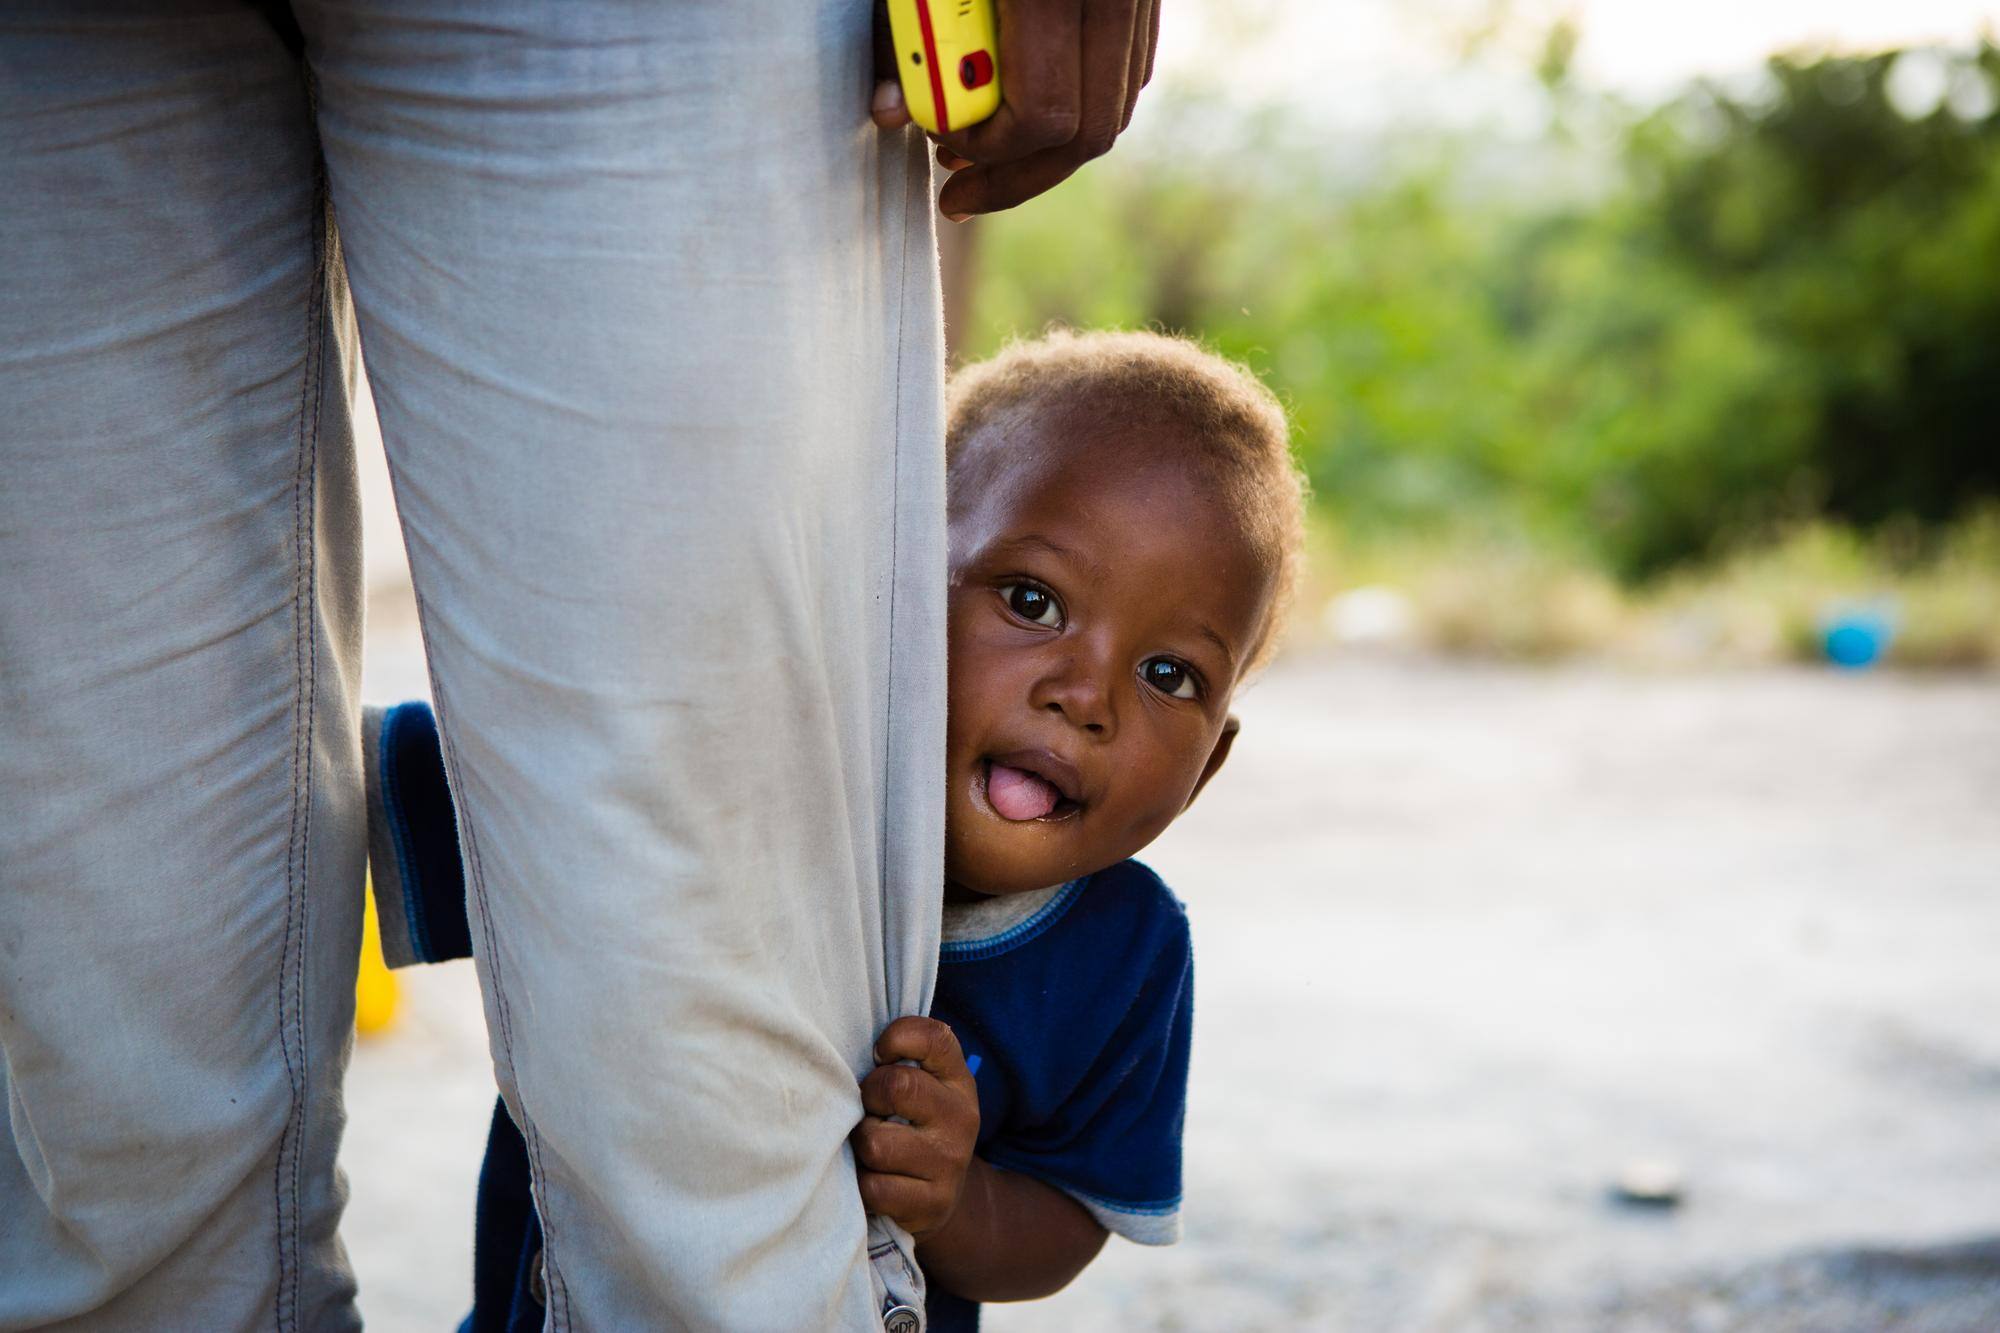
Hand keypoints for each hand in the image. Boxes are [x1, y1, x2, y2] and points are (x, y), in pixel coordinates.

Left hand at [852, 1016, 980, 1237]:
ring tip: (869, 1147)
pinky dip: (863, 1185)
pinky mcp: (932, 1203)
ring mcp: (950, 1162)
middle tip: (868, 1110)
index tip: (878, 1055)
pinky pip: (874, 1187)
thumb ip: (899, 1061)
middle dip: (868, 1097)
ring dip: (860, 1146)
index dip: (897, 1038)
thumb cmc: (913, 1128)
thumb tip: (843, 1045)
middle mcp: (961, 1117)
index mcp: (957, 1080)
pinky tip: (874, 1180)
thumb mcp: (923, 1088)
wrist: (939, 1199)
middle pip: (897, 1087)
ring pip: (876, 1142)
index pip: (933, 1038)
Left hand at [870, 0, 1160, 218]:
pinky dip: (1076, 99)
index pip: (1044, 120)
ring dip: (1048, 145)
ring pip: (1115, 108)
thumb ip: (899, 39)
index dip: (985, 150)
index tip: (934, 137)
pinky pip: (1127, 67)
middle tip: (956, 194)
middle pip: (1089, 134)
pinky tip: (1022, 98)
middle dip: (1017, 176)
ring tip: (975, 147)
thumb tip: (890, 115)